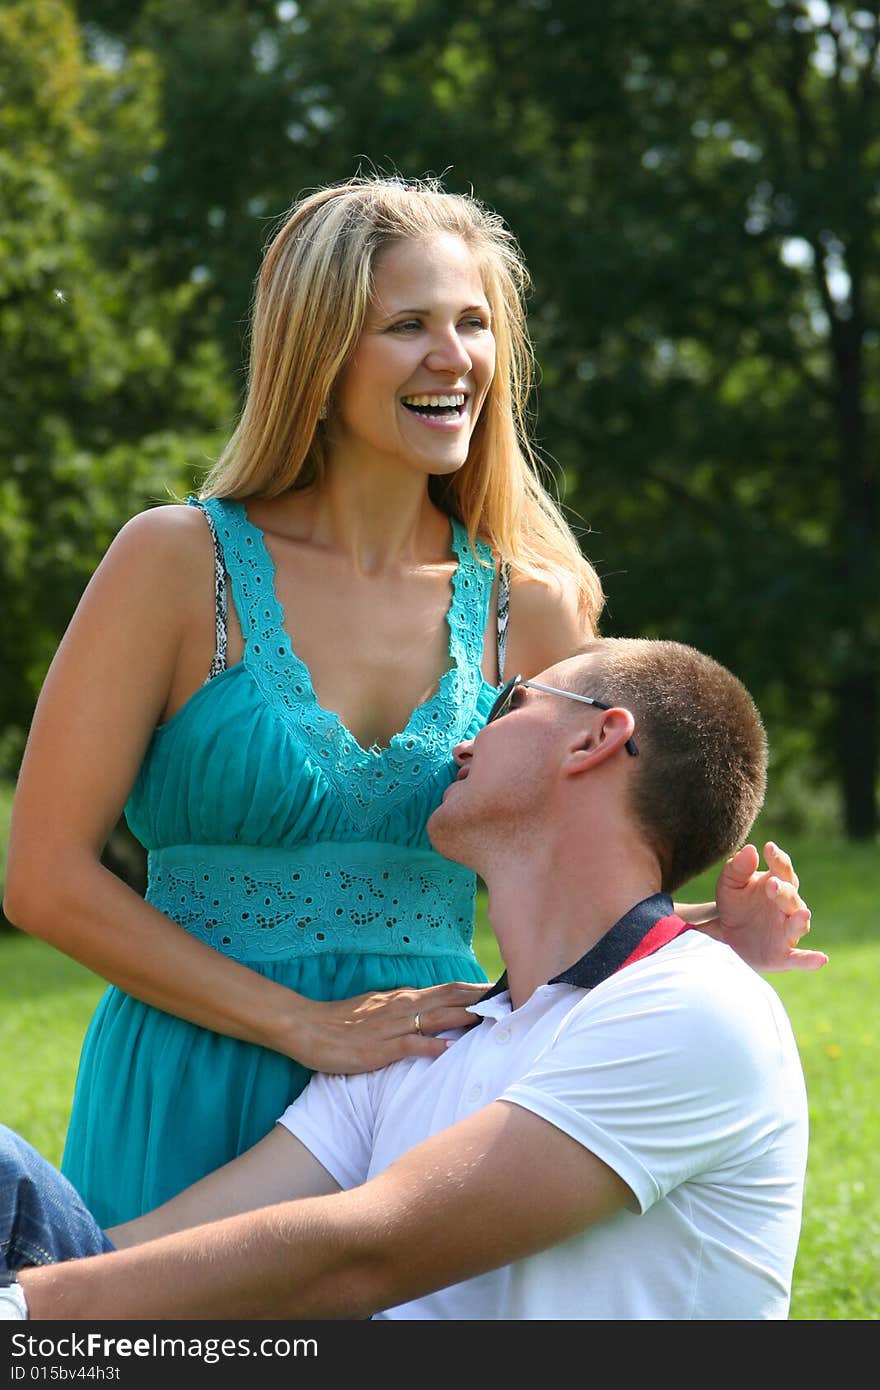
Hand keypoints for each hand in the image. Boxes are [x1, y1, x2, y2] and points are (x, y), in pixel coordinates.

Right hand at [293, 980, 489, 1073]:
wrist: (306, 1028)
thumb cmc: (341, 1022)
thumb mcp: (377, 1010)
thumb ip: (404, 1010)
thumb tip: (430, 1011)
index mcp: (402, 998)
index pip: (446, 989)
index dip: (475, 990)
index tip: (501, 990)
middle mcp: (401, 1006)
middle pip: (449, 997)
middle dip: (480, 998)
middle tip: (511, 998)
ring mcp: (390, 1027)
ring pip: (435, 1018)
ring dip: (464, 1017)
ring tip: (491, 1018)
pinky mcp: (378, 1048)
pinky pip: (409, 1045)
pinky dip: (432, 1046)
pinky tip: (451, 1049)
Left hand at [713, 841, 827, 972]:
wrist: (724, 936)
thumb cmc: (734, 904)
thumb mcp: (729, 884)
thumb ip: (737, 867)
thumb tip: (750, 850)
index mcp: (776, 883)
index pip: (782, 869)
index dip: (777, 859)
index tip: (768, 848)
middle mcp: (787, 907)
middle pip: (791, 896)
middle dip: (783, 891)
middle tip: (771, 883)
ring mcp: (787, 931)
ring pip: (798, 924)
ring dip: (800, 919)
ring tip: (803, 913)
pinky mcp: (783, 955)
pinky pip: (799, 958)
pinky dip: (810, 960)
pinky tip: (821, 959)